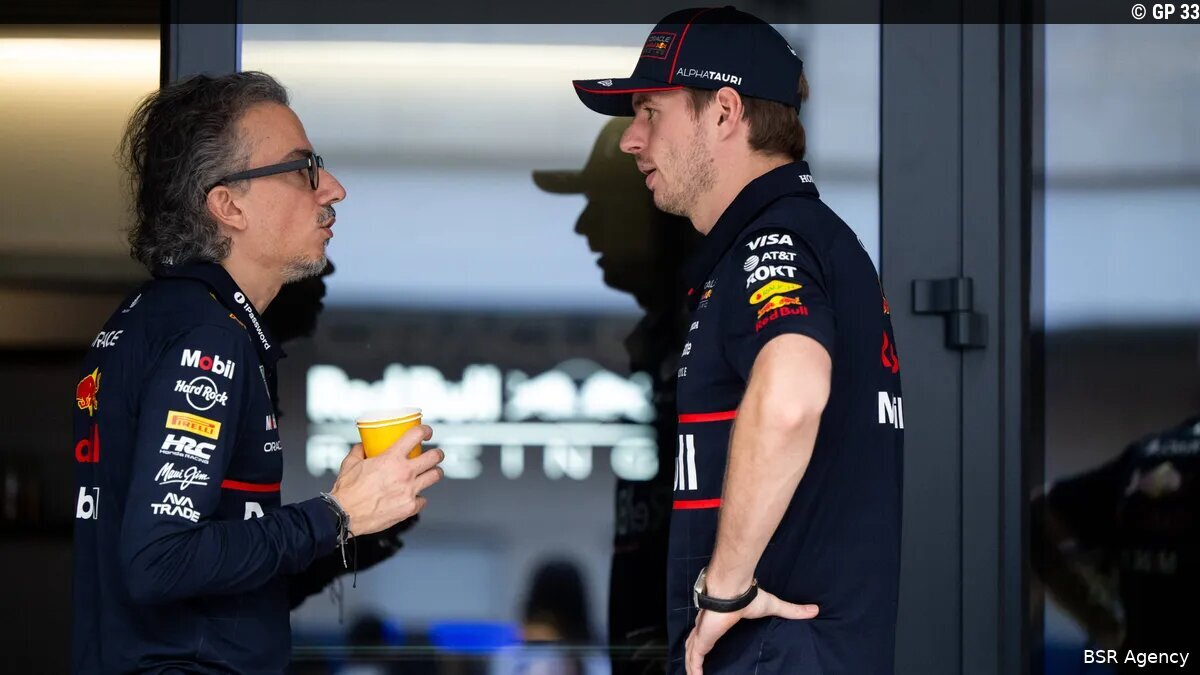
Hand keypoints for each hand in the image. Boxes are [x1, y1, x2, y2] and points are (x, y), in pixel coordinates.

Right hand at [328, 425, 444, 535]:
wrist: (344, 515)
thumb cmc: (347, 491)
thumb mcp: (350, 464)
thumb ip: (359, 451)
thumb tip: (362, 446)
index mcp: (391, 459)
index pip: (416, 435)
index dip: (425, 430)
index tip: (427, 432)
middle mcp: (404, 473)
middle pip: (434, 457)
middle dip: (437, 453)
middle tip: (435, 455)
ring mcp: (409, 491)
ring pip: (435, 476)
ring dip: (435, 473)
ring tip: (432, 473)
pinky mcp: (409, 507)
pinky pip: (423, 500)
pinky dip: (420, 498)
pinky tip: (415, 496)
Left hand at [684, 589, 817, 674]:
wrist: (733, 588)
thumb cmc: (748, 596)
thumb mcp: (773, 606)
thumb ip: (792, 611)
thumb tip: (814, 610)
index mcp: (719, 619)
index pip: (710, 631)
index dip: (707, 639)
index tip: (708, 647)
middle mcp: (707, 626)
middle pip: (696, 643)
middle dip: (695, 654)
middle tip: (697, 668)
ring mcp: (703, 633)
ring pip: (692, 653)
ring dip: (692, 665)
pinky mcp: (702, 639)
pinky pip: (694, 658)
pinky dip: (692, 669)